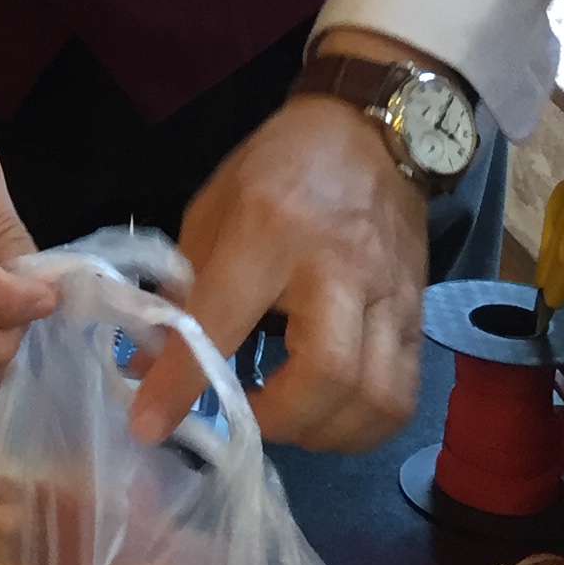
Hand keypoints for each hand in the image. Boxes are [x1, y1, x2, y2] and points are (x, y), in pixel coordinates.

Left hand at [127, 93, 425, 450]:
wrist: (372, 131)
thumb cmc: (280, 166)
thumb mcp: (214, 208)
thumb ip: (185, 286)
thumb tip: (146, 362)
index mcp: (270, 229)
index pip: (224, 318)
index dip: (183, 379)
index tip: (151, 424)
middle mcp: (338, 267)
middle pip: (327, 373)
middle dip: (279, 420)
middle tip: (243, 420)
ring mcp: (388, 294)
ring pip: (375, 397)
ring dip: (324, 433)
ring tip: (286, 420)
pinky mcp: (417, 314)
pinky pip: (402, 394)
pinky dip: (361, 424)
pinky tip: (327, 416)